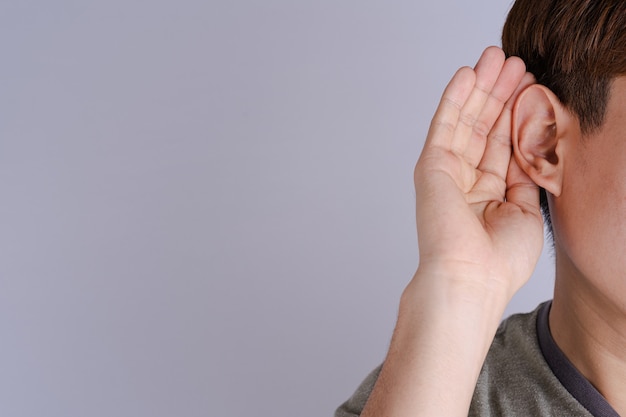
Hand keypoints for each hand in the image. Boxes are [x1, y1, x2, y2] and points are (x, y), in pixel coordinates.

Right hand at [412, 46, 542, 300]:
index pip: (503, 144)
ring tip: (495, 58)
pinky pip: (444, 124)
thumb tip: (530, 138)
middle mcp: (466, 180)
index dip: (517, 114)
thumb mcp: (527, 208)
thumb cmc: (499, 259)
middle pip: (484, 127)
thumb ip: (526, 171)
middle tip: (512, 62)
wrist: (470, 278)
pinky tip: (467, 74)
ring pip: (465, 120)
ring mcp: (447, 171)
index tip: (532, 85)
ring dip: (480, 88)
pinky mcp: (431, 165)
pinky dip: (455, 98)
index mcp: (488, 193)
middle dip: (500, 94)